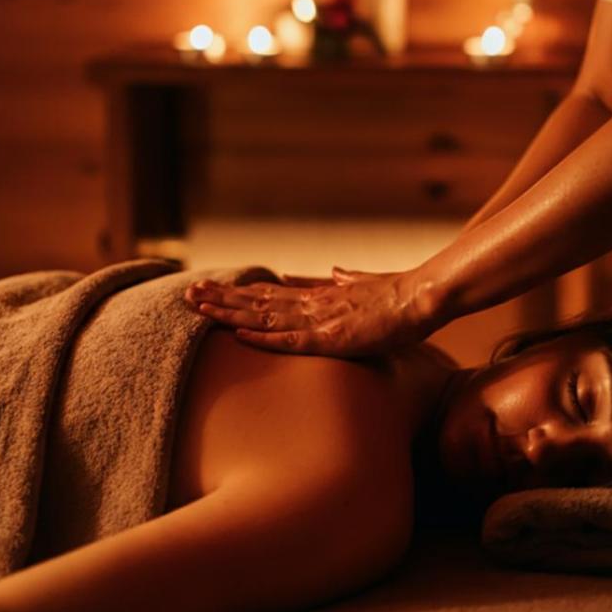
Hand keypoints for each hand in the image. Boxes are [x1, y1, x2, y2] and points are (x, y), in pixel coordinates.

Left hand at [184, 266, 439, 356]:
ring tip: (200, 307)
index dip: (237, 293)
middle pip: (258, 302)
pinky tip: (239, 336)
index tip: (209, 290)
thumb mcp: (367, 286)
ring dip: (231, 314)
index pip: (268, 294)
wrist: (422, 297)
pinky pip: (291, 340)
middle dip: (222, 300)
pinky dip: (264, 338)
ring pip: (265, 317)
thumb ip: (348, 280)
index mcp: (317, 296)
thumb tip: (335, 271)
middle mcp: (312, 304)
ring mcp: (320, 320)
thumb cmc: (399, 296)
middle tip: (188, 294)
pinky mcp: (333, 338)